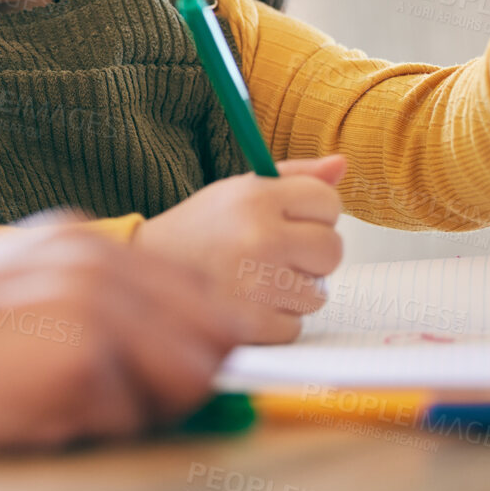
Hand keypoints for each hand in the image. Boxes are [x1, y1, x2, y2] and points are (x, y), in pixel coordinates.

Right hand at [0, 224, 249, 451]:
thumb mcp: (6, 288)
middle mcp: (95, 259)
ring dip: (143, 413)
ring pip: (189, 380)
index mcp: (79, 240)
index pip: (197, 294)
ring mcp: (91, 305)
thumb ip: (86, 305)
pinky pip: (135, 419)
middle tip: (117, 412)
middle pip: (212, 335)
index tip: (178, 386)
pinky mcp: (77, 360)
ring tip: (62, 411)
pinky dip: (96, 434)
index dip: (195, 348)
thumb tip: (170, 356)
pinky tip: (30, 417)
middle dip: (183, 384)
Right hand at [133, 156, 344, 343]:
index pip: (328, 202)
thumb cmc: (202, 229)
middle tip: (279, 253)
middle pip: (332, 250)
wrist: (146, 271)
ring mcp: (254, 283)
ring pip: (317, 294)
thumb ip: (294, 176)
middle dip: (312, 256)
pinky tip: (248, 304)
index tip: (295, 220)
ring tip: (258, 279)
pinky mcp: (249, 325)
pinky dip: (275, 321)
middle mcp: (258, 236)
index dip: (317, 214)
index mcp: (256, 197)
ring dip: (294, 292)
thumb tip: (343, 163)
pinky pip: (294, 326)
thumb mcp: (240, 190)